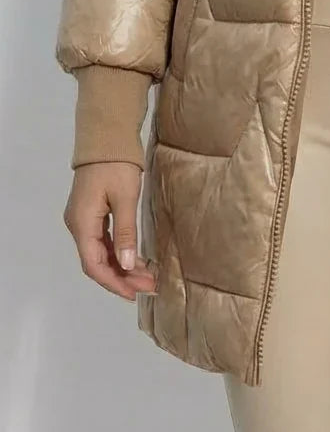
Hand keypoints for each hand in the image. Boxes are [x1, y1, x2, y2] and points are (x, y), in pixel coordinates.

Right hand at [63, 163, 156, 301]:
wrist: (106, 137)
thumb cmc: (117, 166)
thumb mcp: (125, 199)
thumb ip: (125, 233)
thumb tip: (126, 264)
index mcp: (82, 224)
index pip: (94, 265)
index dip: (114, 282)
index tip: (135, 294)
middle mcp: (77, 225)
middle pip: (97, 262)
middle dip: (122, 277)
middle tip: (149, 285)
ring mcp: (83, 219)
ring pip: (100, 252)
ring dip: (121, 266)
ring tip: (146, 276)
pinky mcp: (91, 213)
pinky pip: (102, 241)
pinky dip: (118, 252)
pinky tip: (134, 259)